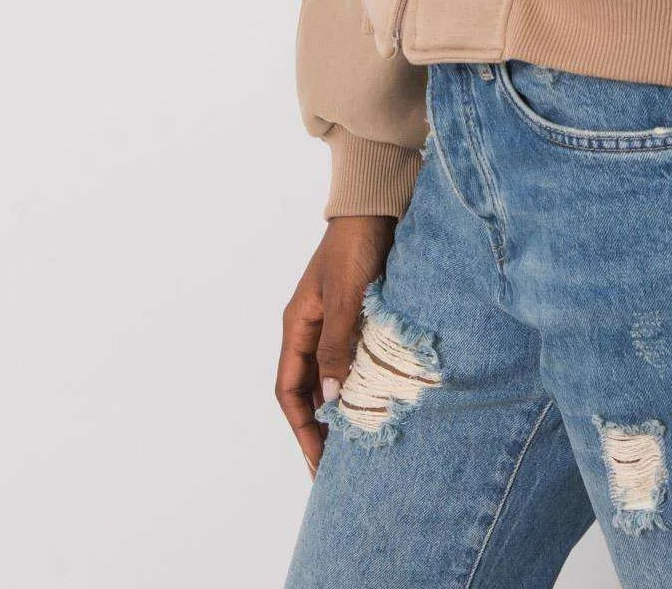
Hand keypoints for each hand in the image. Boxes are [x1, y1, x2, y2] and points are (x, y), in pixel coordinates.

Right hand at [277, 214, 396, 476]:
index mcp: (298, 325)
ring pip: (334, 377)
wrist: (378, 202)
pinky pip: (357, 359)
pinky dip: (364, 383)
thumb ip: (337, 344)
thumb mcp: (344, 296)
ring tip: (360, 442)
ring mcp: (337, 322)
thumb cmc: (356, 244)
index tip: (319, 464)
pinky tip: (381, 400)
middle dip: (320, 429)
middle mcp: (313, 328)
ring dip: (343, 408)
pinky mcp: (362, 314)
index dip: (302, 429)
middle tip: (339, 467)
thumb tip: (329, 399)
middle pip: (309, 391)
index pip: (290, 392)